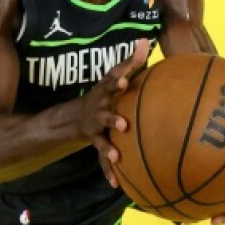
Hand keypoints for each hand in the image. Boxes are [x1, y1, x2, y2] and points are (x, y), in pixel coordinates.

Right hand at [85, 39, 149, 186]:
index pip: (111, 83)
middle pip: (104, 114)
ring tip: (115, 156)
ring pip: (101, 139)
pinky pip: (103, 160)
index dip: (117, 80)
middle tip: (123, 124)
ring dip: (107, 148)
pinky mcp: (97, 144)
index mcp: (106, 92)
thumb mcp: (116, 76)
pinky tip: (117, 184)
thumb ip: (132, 61)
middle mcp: (99, 110)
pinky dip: (109, 172)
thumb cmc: (107, 93)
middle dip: (112, 118)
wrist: (79, 115)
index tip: (124, 81)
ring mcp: (96, 129)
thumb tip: (145, 39)